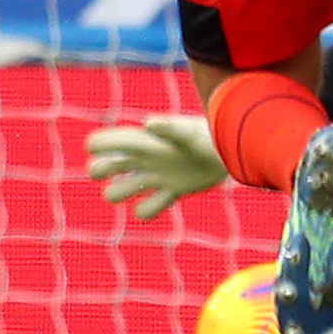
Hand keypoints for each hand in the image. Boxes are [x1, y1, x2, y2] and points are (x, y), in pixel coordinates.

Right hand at [85, 115, 224, 221]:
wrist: (235, 152)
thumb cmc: (211, 137)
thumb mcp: (189, 132)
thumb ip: (170, 127)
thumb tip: (149, 123)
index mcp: (143, 141)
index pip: (103, 142)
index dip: (97, 146)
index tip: (102, 149)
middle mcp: (144, 159)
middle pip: (100, 169)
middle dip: (99, 171)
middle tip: (120, 171)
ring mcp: (155, 177)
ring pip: (117, 192)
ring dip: (119, 193)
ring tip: (140, 186)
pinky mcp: (171, 192)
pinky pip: (146, 209)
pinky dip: (148, 209)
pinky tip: (165, 198)